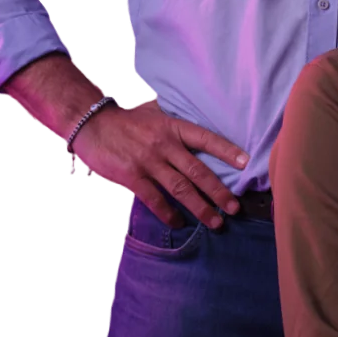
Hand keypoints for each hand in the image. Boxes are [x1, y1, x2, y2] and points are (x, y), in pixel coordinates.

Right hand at [69, 98, 248, 228]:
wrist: (91, 123)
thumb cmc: (126, 120)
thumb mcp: (154, 113)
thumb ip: (175, 122)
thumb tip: (197, 125)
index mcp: (173, 128)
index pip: (207, 139)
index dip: (228, 151)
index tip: (247, 163)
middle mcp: (164, 145)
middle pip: (198, 172)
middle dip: (219, 192)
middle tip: (235, 208)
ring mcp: (149, 162)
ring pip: (181, 189)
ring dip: (201, 208)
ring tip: (216, 222)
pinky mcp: (132, 176)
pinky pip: (155, 199)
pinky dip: (169, 213)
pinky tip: (179, 223)